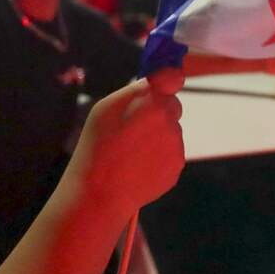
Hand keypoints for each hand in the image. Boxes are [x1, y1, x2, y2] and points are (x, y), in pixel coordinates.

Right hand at [65, 68, 185, 217]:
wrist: (102, 194)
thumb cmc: (97, 147)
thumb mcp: (105, 109)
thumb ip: (134, 91)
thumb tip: (157, 83)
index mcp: (152, 104)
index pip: (171, 79)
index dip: (166, 81)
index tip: (163, 84)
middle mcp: (170, 123)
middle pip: (172, 107)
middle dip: (158, 112)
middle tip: (133, 127)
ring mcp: (176, 147)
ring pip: (171, 132)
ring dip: (157, 136)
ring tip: (130, 152)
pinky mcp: (177, 167)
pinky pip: (170, 153)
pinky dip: (158, 156)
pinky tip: (138, 165)